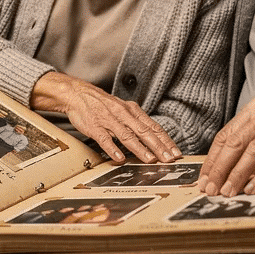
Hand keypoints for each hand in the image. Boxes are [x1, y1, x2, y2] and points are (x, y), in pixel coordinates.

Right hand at [31, 72, 180, 163]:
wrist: (78, 94)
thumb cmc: (103, 104)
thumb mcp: (124, 109)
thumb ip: (137, 123)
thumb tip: (154, 137)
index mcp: (132, 111)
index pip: (153, 127)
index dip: (166, 140)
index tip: (176, 152)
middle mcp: (123, 115)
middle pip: (144, 132)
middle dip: (158, 147)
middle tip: (168, 159)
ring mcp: (109, 120)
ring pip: (127, 135)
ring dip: (140, 148)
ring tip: (150, 159)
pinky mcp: (95, 126)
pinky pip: (105, 139)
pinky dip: (112, 148)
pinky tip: (119, 158)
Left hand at [200, 99, 254, 195]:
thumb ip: (248, 141)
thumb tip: (221, 170)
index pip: (226, 135)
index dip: (213, 159)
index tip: (204, 179)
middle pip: (236, 142)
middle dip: (220, 169)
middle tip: (211, 189)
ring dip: (238, 174)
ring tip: (228, 192)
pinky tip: (253, 189)